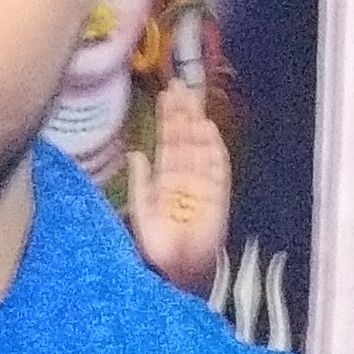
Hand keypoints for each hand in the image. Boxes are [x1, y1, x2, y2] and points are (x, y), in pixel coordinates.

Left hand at [126, 79, 230, 295]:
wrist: (175, 270)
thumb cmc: (156, 245)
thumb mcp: (141, 210)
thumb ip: (140, 181)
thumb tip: (136, 153)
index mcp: (166, 180)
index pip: (168, 142)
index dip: (168, 119)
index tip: (166, 94)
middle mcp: (185, 178)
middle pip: (185, 139)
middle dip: (183, 112)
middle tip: (179, 83)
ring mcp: (202, 185)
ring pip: (199, 147)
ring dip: (195, 123)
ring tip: (190, 97)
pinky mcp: (217, 196)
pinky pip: (215, 168)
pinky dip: (212, 149)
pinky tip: (207, 129)